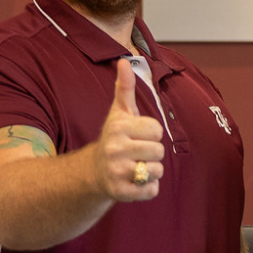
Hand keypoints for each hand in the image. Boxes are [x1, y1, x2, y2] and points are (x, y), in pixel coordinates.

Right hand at [94, 59, 165, 200]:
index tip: (137, 136)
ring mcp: (116, 171)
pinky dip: (148, 188)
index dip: (151, 134)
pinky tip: (134, 181)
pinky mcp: (120, 192)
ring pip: (158, 171)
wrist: (93, 171)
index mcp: (118, 128)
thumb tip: (124, 61)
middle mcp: (115, 149)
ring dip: (151, 171)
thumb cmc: (114, 137)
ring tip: (135, 166)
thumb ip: (125, 88)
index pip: (157, 131)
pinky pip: (152, 190)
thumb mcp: (119, 112)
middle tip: (136, 153)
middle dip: (152, 153)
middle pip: (159, 151)